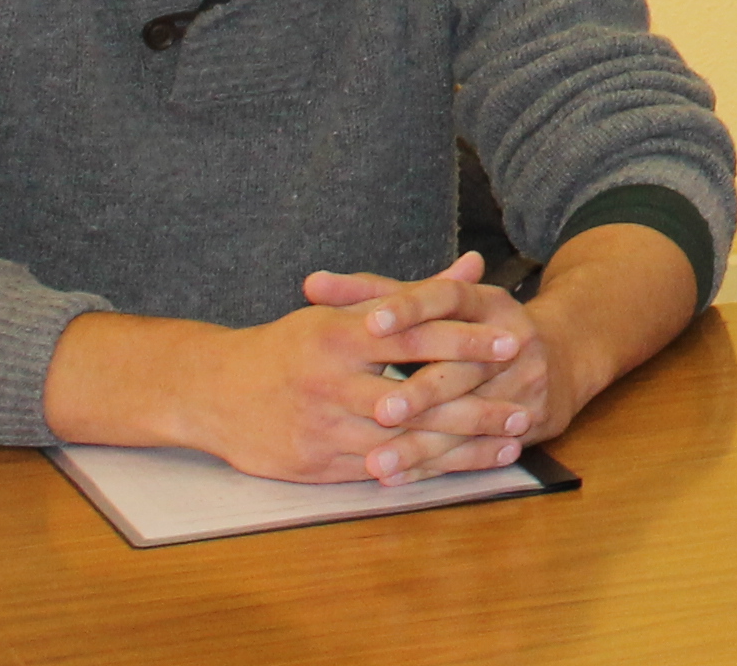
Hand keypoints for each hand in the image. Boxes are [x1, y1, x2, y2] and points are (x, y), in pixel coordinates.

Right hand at [161, 252, 534, 485]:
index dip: (465, 341)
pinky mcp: (312, 466)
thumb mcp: (345, 309)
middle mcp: (330, 382)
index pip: (415, 336)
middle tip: (524, 408)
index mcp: (339, 335)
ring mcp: (321, 428)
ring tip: (506, 444)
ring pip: (402, 441)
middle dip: (475, 406)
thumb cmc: (291, 345)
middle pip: (415, 396)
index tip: (512, 344)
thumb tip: (474, 265)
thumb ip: (415, 293)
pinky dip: (422, 470)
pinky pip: (378, 471)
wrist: (212, 392)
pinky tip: (458, 468)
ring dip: (458, 447)